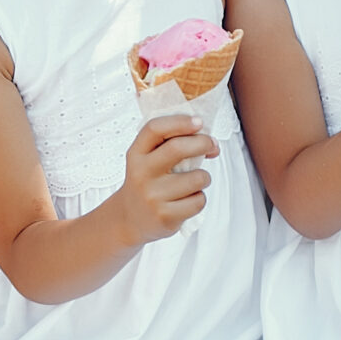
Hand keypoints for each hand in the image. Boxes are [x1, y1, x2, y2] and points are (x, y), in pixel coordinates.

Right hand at [111, 115, 217, 244]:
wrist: (129, 218)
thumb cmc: (148, 182)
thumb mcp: (147, 159)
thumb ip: (170, 144)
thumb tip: (211, 143)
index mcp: (136, 154)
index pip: (154, 129)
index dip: (179, 121)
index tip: (199, 122)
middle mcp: (141, 173)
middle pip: (178, 148)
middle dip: (203, 143)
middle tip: (211, 145)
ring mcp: (153, 196)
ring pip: (197, 178)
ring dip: (204, 177)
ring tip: (193, 182)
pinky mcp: (165, 216)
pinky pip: (198, 200)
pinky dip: (199, 198)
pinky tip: (186, 200)